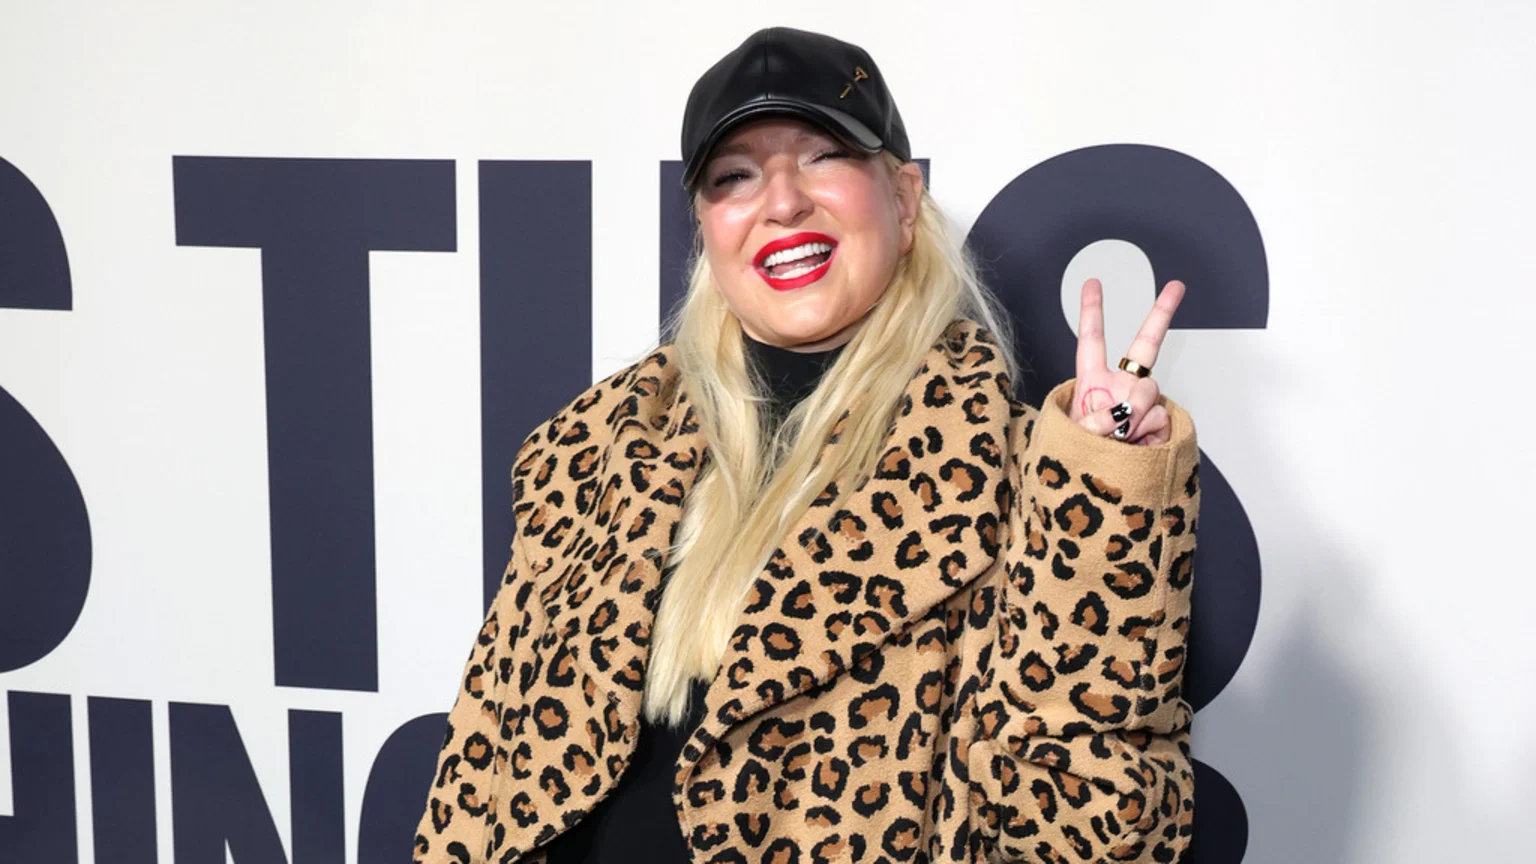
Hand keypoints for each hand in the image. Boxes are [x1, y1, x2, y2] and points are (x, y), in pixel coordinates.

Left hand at [1069, 278, 1184, 445]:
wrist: (1099, 487)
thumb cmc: (1078, 456)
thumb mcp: (1075, 435)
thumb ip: (1096, 421)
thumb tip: (1123, 413)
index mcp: (1092, 381)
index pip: (1091, 340)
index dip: (1091, 311)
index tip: (1092, 283)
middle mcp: (1121, 385)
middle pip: (1146, 345)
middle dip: (1162, 313)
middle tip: (1177, 286)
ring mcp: (1143, 403)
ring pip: (1149, 395)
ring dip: (1132, 418)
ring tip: (1117, 440)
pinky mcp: (1160, 423)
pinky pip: (1160, 420)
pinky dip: (1145, 437)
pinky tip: (1135, 448)